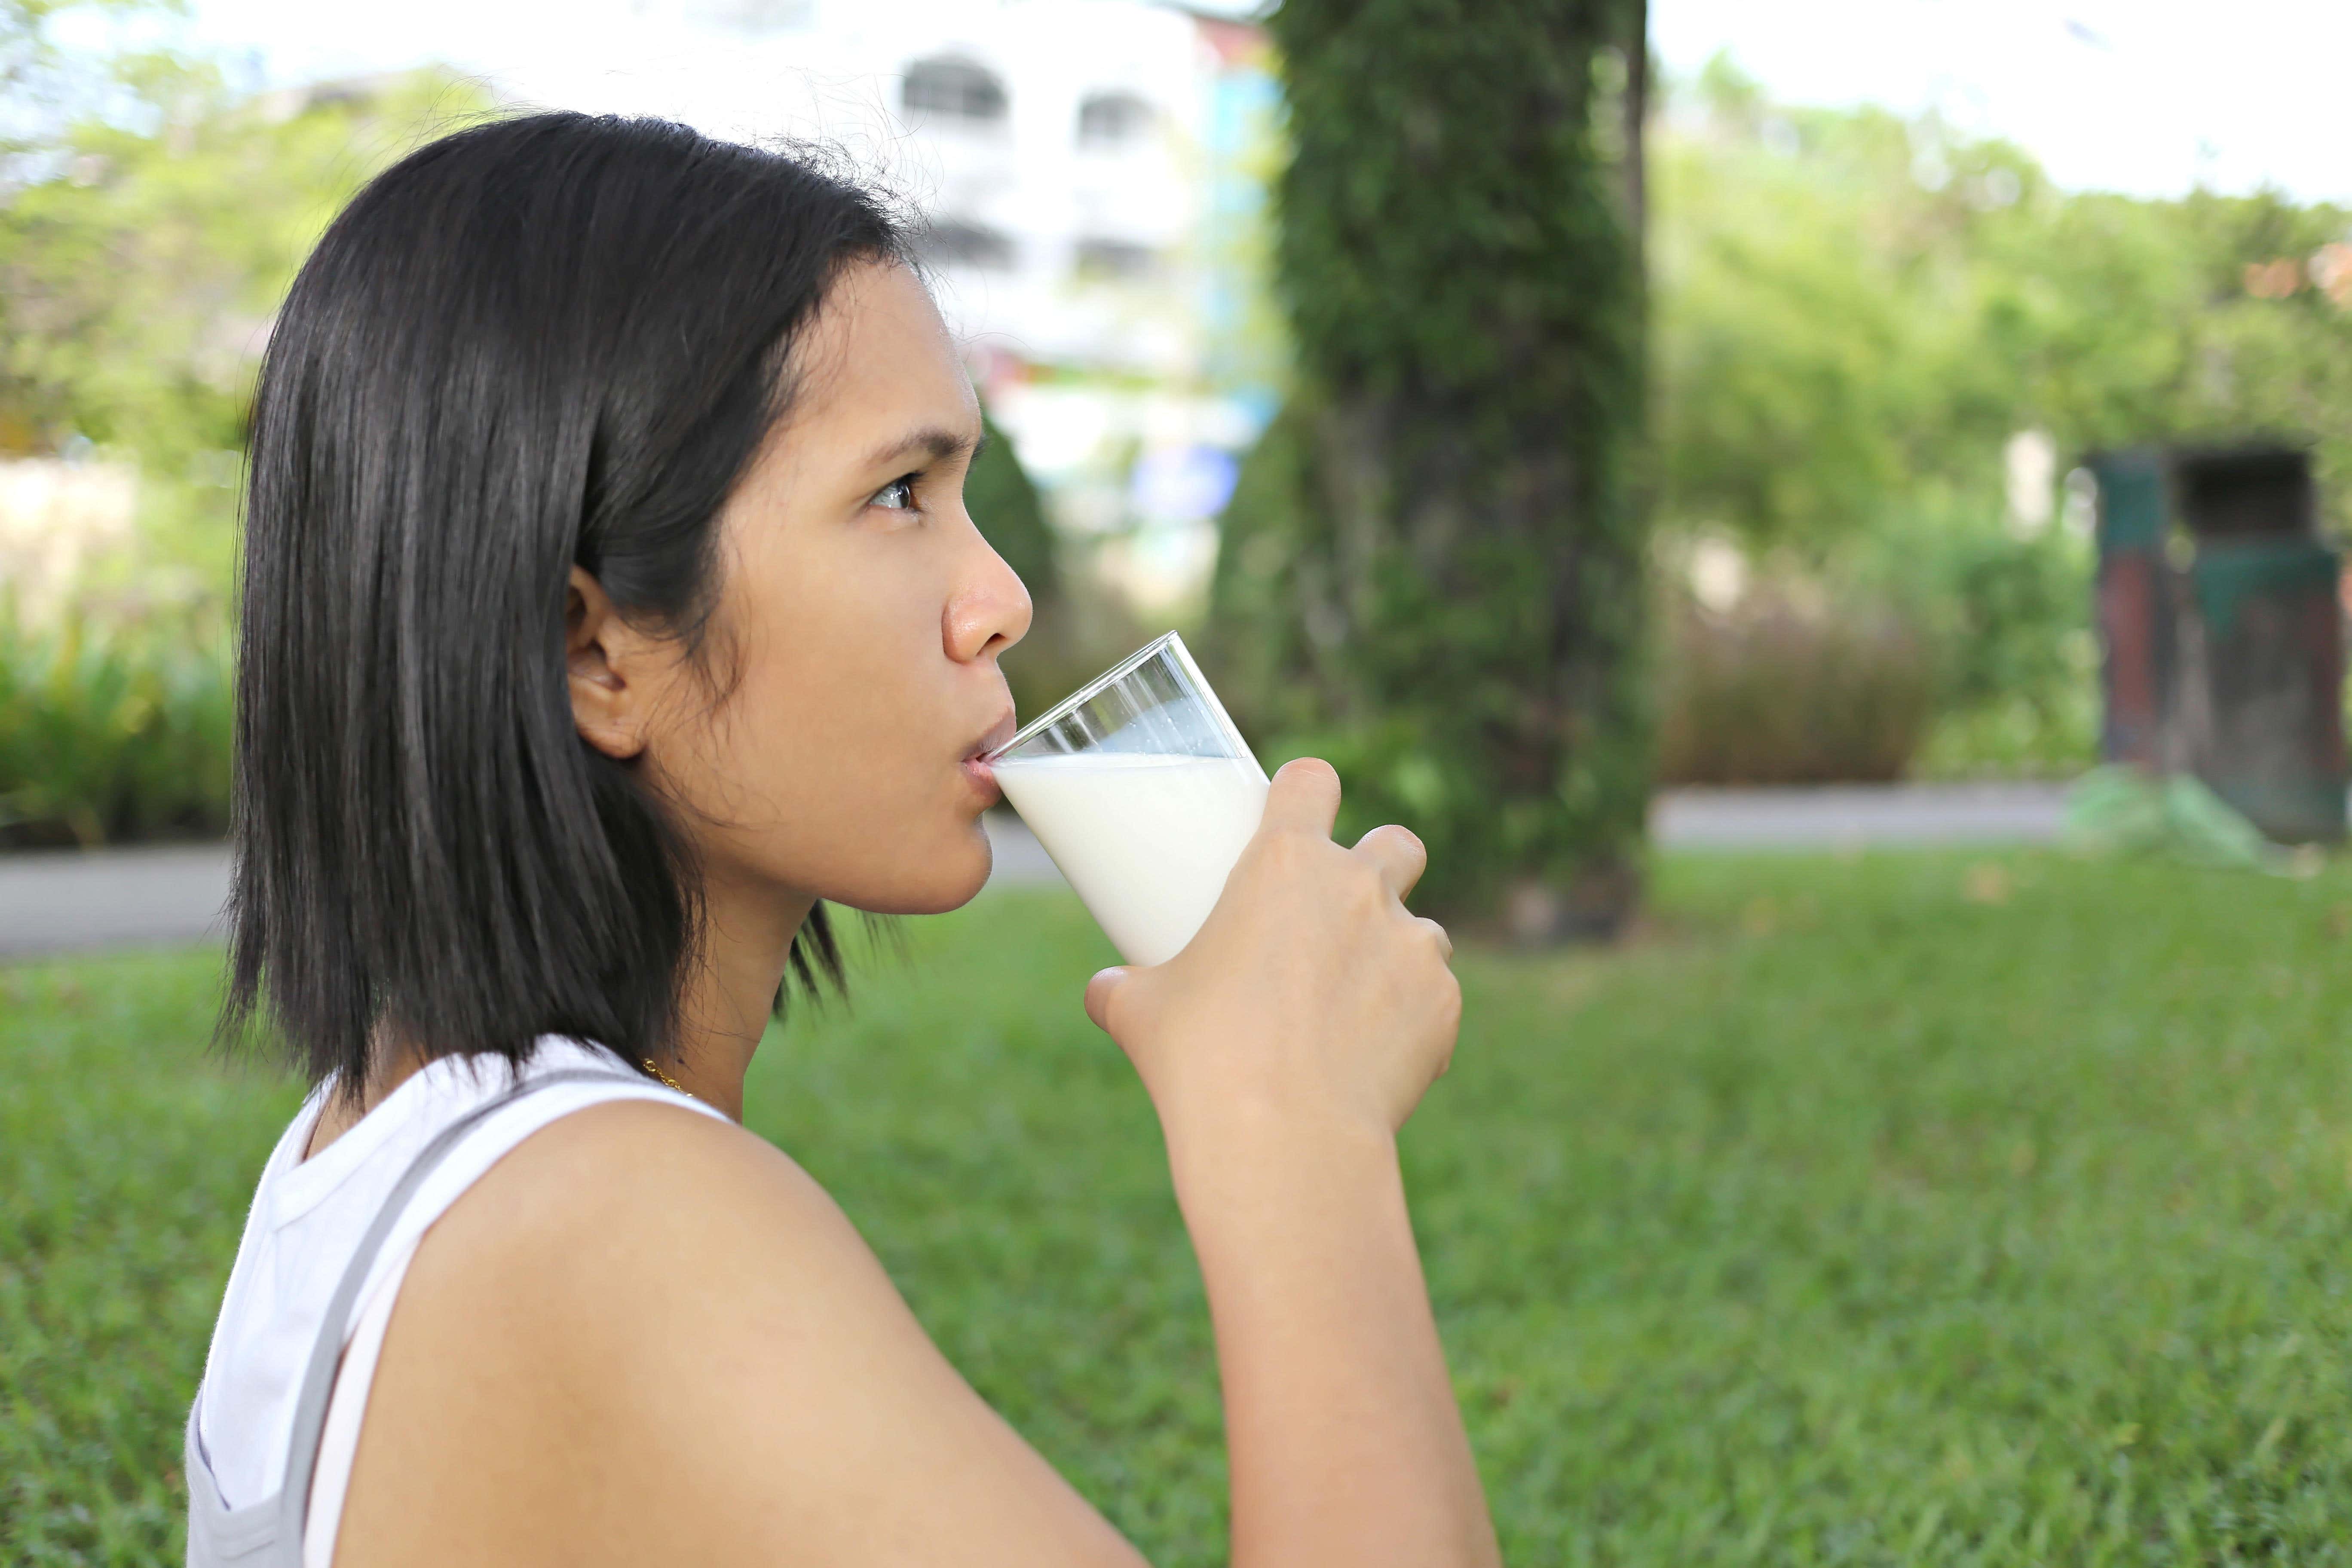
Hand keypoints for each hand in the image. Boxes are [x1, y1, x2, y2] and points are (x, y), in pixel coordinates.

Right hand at [1084, 758, 1461, 1148]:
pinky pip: (1437, 998)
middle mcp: (1360, 887)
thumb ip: (1121, 987)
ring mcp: (1412, 943)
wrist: (1284, 1137)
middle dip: (1378, 865)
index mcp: (1286, 863)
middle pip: (1396, 843)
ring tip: (1358, 1001)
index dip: (1307, 790)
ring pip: (1424, 926)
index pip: (1312, 780)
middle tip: (1341, 912)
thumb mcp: (1140, 1011)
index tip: (1299, 811)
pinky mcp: (1444, 1003)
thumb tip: (1103, 991)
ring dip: (1397, 949)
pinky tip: (1377, 1058)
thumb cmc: (1202, 1061)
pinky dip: (1415, 1019)